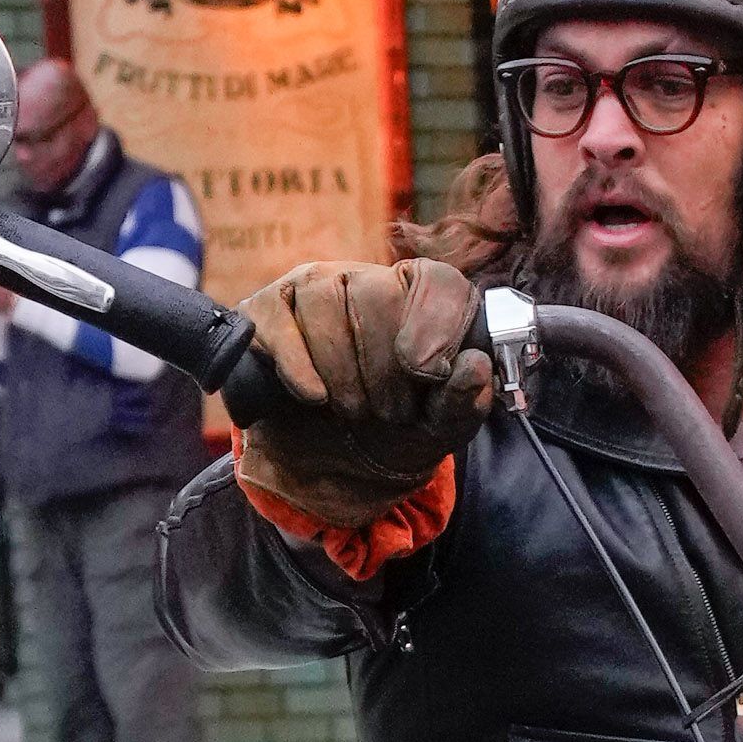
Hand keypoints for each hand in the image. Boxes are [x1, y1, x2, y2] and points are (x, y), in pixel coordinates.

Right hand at [232, 260, 495, 531]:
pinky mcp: (266, 311)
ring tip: (352, 408)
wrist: (335, 462)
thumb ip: (464, 400)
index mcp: (422, 296)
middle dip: (384, 371)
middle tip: (388, 412)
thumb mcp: (439, 426)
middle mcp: (368, 279)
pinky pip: (278, 323)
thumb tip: (476, 367)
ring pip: (324, 303)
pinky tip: (315, 397)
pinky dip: (299, 367)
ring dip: (342, 374)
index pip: (437, 282)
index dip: (435, 329)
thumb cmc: (396, 431)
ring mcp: (313, 288)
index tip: (429, 377)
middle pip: (375, 295)